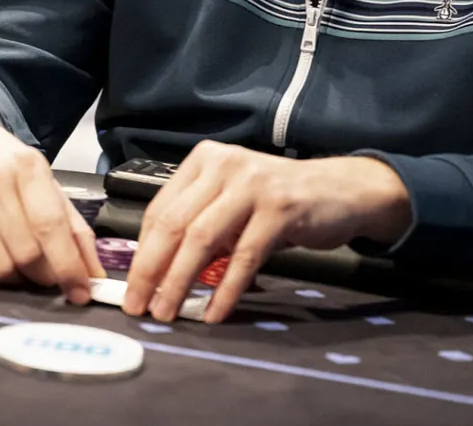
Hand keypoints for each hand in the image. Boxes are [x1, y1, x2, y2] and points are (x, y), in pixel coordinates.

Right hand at [0, 100, 103, 303]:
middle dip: (42, 276)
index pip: (51, 226)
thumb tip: (91, 272)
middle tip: (46, 277)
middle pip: (25, 254)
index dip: (68, 266)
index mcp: (26, 167)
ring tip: (16, 265)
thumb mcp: (41, 178)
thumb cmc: (1, 161)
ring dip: (13, 278)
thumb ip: (70, 223)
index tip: (80, 291)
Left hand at [122, 141, 409, 324]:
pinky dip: (225, 289)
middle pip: (174, 224)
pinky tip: (214, 312)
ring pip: (202, 239)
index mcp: (205, 160)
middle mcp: (225, 165)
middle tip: (138, 304)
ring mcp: (253, 184)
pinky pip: (243, 256)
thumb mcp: (233, 201)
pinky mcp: (280, 209)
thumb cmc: (280, 200)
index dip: (142, 251)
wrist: (341, 190)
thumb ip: (200, 223)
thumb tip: (158, 270)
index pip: (160, 209)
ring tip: (167, 311)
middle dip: (150, 270)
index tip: (132, 285)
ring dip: (179, 282)